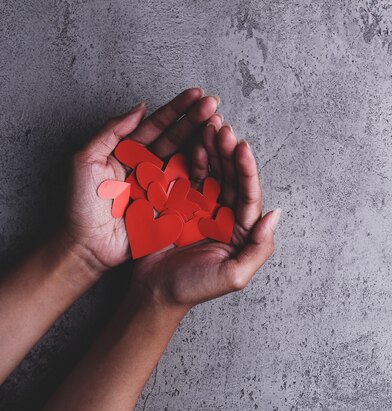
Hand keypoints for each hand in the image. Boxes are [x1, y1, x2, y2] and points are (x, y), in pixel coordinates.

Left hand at [65, 88, 218, 275]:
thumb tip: (140, 108)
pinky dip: (206, 170)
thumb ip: (112, 132)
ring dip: (205, 140)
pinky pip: (191, 185)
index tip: (196, 94)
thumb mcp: (86, 160)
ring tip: (219, 124)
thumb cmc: (81, 205)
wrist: (88, 244)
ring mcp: (163, 185)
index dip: (176, 109)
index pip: (156, 125)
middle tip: (214, 104)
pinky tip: (217, 154)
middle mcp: (150, 165)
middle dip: (196, 119)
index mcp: (130, 151)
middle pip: (177, 138)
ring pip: (188, 157)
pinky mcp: (173, 205)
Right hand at [131, 123, 280, 313]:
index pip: (248, 195)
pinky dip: (192, 160)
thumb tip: (275, 215)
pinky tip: (194, 145)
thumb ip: (259, 248)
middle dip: (228, 153)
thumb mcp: (235, 275)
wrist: (154, 293)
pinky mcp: (181, 204)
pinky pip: (190, 177)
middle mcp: (226, 216)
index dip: (246, 170)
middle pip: (231, 178)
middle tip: (223, 129)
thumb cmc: (195, 288)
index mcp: (241, 231)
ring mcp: (203, 207)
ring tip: (210, 128)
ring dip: (213, 150)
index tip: (242, 147)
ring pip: (212, 173)